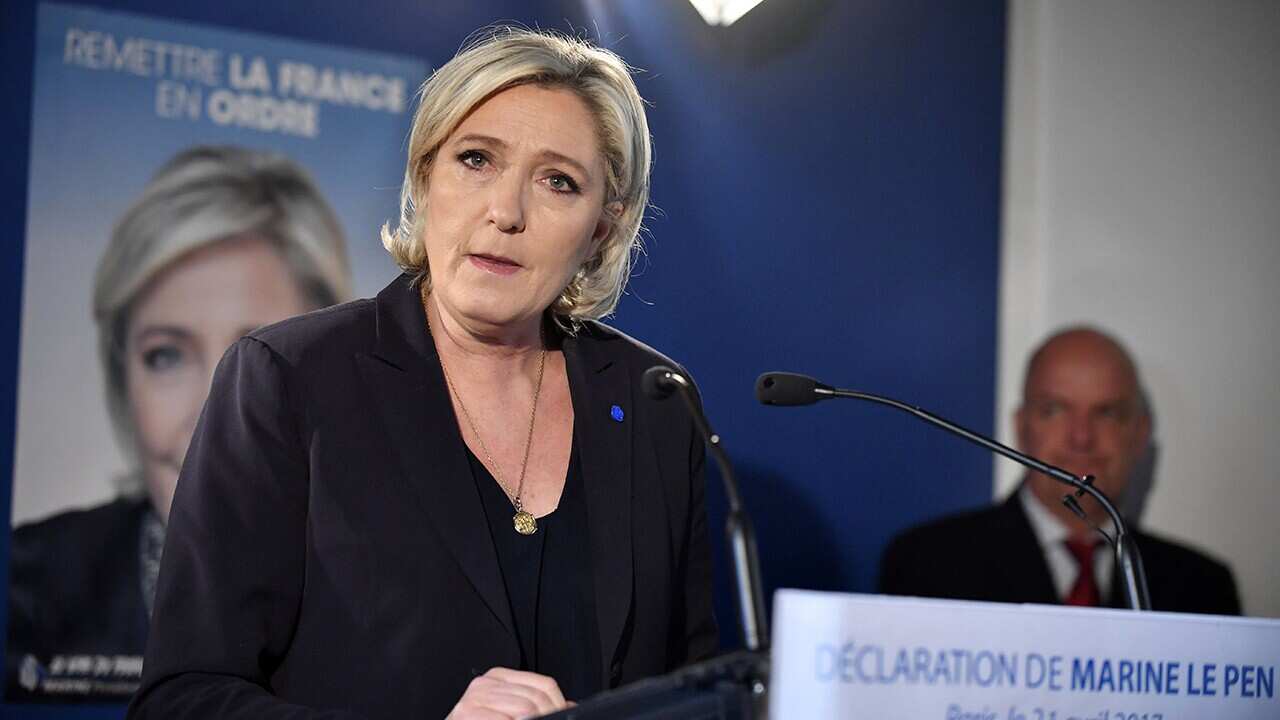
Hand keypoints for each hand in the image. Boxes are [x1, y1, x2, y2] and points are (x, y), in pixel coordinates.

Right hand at [445, 667, 572, 718]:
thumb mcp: (509, 714)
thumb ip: (535, 707)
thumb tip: (570, 707)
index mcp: (498, 677)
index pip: (545, 684)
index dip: (559, 705)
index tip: (564, 716)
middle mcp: (485, 683)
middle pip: (537, 699)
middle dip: (549, 717)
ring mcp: (474, 698)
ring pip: (526, 711)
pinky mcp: (466, 714)